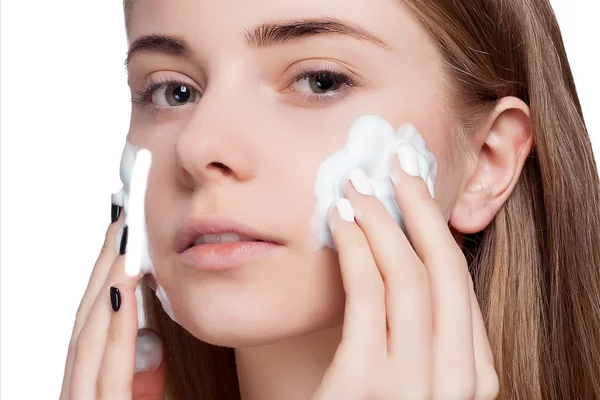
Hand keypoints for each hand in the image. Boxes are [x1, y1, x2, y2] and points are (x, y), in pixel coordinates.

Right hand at [59, 208, 165, 399]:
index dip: (103, 278)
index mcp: (88, 386)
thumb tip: (149, 337)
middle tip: (122, 221)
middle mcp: (78, 392)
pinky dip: (117, 330)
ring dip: (107, 285)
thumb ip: (142, 379)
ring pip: (88, 337)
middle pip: (85, 320)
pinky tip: (123, 294)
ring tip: (125, 242)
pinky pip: (110, 370)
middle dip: (103, 268)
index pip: (92, 326)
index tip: (121, 239)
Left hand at [311, 160, 498, 398]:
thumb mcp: (407, 379)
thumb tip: (398, 260)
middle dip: (422, 206)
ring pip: (409, 276)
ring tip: (358, 183)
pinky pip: (368, 297)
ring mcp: (415, 390)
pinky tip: (341, 219)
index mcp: (472, 381)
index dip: (437, 229)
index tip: (416, 191)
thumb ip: (417, 337)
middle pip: (444, 270)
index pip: (459, 286)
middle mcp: (456, 386)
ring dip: (384, 218)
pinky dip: (356, 248)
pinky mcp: (367, 388)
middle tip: (399, 161)